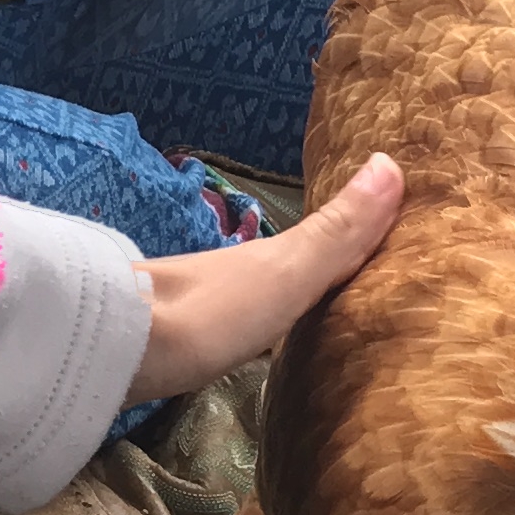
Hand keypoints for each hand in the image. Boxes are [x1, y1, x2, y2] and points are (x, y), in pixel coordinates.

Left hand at [126, 154, 402, 402]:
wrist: (113, 352)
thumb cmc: (208, 313)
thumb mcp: (283, 273)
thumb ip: (333, 233)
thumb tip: (391, 161)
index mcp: (265, 257)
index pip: (324, 237)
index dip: (360, 232)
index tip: (401, 233)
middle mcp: (236, 274)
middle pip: (292, 268)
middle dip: (326, 270)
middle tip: (376, 283)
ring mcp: (206, 309)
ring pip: (262, 299)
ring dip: (292, 303)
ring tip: (332, 319)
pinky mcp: (184, 349)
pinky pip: (240, 332)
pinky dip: (263, 332)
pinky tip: (266, 351)